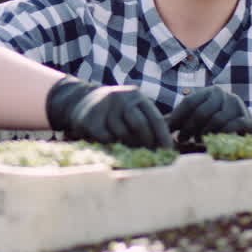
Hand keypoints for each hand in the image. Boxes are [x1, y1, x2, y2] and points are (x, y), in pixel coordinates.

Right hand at [45, 76, 172, 149]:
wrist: (79, 101)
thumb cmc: (114, 111)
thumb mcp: (132, 109)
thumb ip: (149, 122)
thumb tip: (171, 145)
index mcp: (136, 96)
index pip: (156, 119)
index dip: (163, 138)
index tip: (169, 153)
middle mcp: (122, 97)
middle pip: (140, 125)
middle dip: (146, 143)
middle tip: (149, 155)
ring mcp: (104, 106)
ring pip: (123, 133)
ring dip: (127, 145)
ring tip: (126, 148)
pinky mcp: (89, 118)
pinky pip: (106, 138)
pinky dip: (110, 144)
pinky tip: (109, 142)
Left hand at [167, 85, 251, 144]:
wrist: (245, 138)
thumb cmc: (214, 128)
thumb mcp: (195, 121)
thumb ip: (178, 121)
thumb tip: (156, 124)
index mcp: (211, 92)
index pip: (190, 103)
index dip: (176, 118)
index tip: (168, 131)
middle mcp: (227, 95)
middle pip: (201, 112)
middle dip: (188, 128)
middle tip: (181, 139)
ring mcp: (240, 107)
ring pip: (216, 120)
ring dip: (204, 134)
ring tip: (197, 141)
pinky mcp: (251, 122)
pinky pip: (233, 126)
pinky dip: (221, 136)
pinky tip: (214, 142)